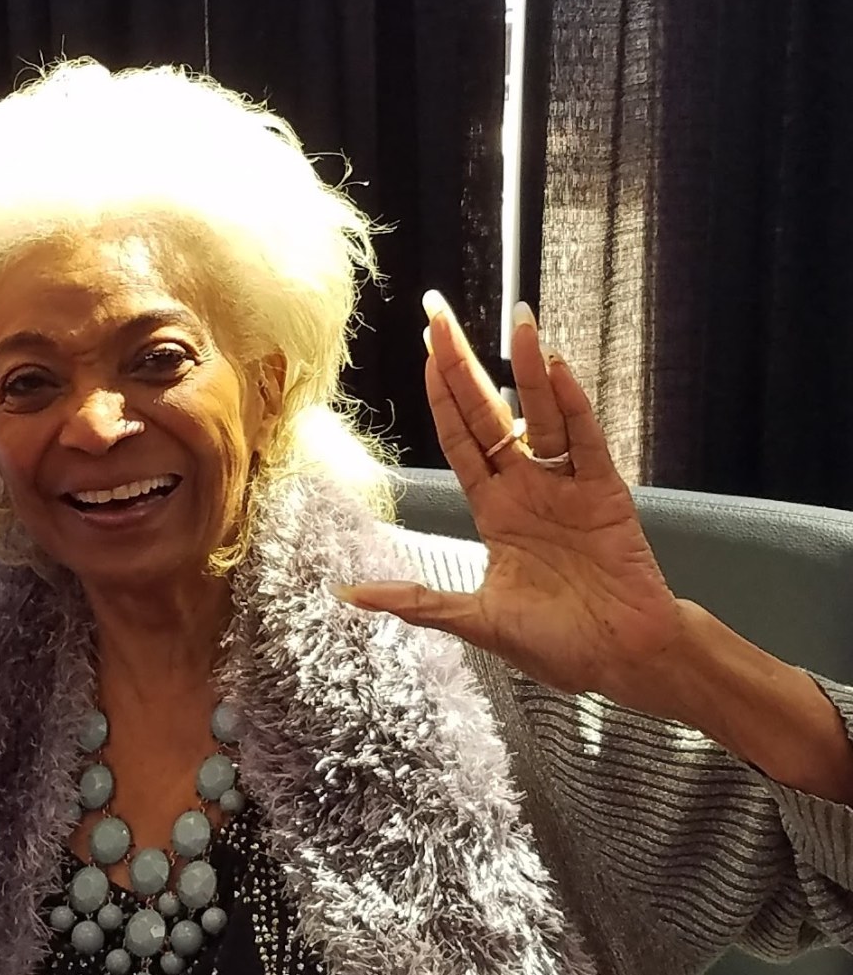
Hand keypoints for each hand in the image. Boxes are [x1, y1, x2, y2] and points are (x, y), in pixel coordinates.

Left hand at [337, 293, 688, 701]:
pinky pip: (586, 439)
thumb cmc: (557, 644)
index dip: (440, 394)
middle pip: (488, 411)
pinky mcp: (607, 493)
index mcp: (495, 511)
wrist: (624, 662)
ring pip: (540, 414)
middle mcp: (528, 488)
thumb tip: (349, 593)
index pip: (459, 438)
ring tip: (514, 318)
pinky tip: (555, 368)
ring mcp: (568, 485)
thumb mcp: (474, 619)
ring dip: (527, 367)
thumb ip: (416, 601)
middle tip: (439, 312)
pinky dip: (571, 404)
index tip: (421, 349)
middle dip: (462, 363)